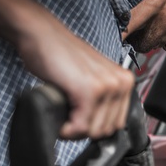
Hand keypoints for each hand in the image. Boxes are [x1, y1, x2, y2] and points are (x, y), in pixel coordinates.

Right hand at [15, 10, 133, 139]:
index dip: (95, 128)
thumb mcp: (91, 78)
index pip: (117, 124)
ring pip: (95, 131)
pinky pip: (81, 127)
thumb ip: (102, 100)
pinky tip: (61, 122)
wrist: (40, 34)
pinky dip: (68, 130)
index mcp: (124, 81)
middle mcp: (121, 83)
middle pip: (107, 130)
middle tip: (68, 121)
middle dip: (85, 131)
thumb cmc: (60, 56)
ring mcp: (107, 86)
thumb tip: (99, 130)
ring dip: (75, 131)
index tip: (79, 123)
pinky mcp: (89, 91)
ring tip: (64, 117)